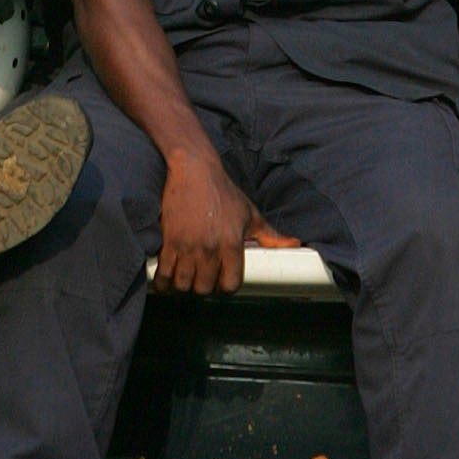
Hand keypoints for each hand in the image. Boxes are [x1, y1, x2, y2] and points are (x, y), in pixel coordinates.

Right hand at [154, 144, 291, 292]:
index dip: (226, 288)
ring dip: (184, 286)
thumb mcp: (250, 213)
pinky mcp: (169, 240)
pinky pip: (163, 273)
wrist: (194, 170)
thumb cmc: (224, 192)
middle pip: (205, 288)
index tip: (221, 284)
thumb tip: (295, 244)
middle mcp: (210, 248)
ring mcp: (188, 246)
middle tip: (202, 280)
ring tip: (185, 280)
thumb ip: (271, 235)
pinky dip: (163, 283)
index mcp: (232, 244)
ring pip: (184, 284)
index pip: (230, 284)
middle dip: (204, 288)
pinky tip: (165, 282)